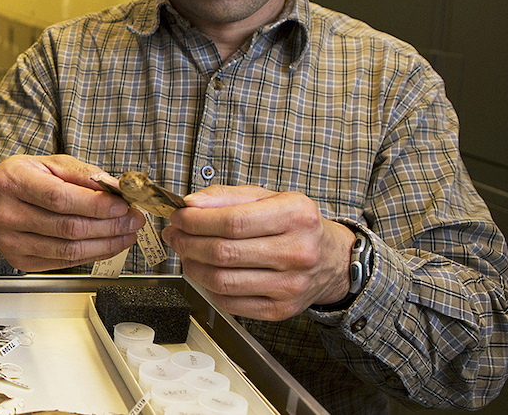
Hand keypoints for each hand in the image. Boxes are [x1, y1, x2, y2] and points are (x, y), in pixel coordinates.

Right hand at [0, 154, 146, 271]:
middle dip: (109, 225)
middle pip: (67, 227)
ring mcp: (12, 242)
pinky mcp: (21, 262)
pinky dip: (92, 255)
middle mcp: (8, 214)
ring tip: (127, 234)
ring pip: (68, 250)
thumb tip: (115, 187)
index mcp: (13, 182)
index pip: (59, 197)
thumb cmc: (20, 180)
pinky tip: (108, 245)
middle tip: (133, 219)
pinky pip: (64, 262)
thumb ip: (82, 173)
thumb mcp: (47, 163)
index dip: (95, 204)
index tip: (122, 204)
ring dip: (105, 244)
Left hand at [162, 185, 355, 319]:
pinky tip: (205, 272)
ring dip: (192, 266)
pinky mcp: (281, 310)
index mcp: (296, 216)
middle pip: (224, 252)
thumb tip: (191, 203)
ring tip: (186, 252)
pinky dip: (208, 288)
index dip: (197, 221)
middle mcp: (297, 252)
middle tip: (175, 233)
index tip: (179, 217)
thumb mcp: (269, 198)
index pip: (233, 222)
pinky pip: (230, 303)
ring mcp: (290, 285)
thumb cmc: (295, 224)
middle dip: (188, 242)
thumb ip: (228, 196)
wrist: (332, 259)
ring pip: (223, 281)